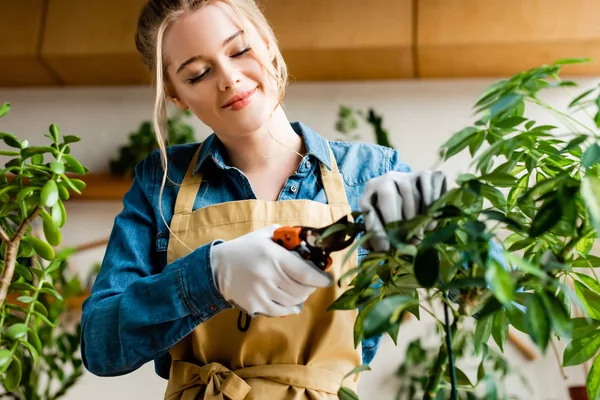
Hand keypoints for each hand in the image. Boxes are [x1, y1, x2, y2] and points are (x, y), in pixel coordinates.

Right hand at [210, 225, 332, 316]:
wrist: (217, 268)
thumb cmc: (245, 249)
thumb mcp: (265, 235)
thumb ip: (287, 236)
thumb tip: (310, 241)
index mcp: (273, 256)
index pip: (306, 273)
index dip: (321, 279)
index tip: (327, 279)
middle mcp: (268, 276)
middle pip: (302, 289)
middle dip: (311, 287)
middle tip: (312, 283)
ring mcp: (261, 293)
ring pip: (293, 301)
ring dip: (301, 297)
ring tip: (300, 290)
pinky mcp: (255, 306)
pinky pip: (281, 311)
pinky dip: (290, 307)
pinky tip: (291, 302)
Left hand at [358, 171, 447, 251]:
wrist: (415, 190)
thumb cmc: (394, 211)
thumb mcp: (382, 220)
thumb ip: (377, 234)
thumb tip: (378, 250)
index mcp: (371, 190)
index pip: (368, 208)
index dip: (376, 230)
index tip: (386, 249)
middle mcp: (387, 178)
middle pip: (387, 195)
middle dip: (396, 221)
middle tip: (406, 241)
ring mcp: (408, 174)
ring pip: (410, 192)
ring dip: (416, 217)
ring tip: (419, 235)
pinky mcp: (429, 173)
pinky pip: (430, 187)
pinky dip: (432, 206)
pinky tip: (431, 223)